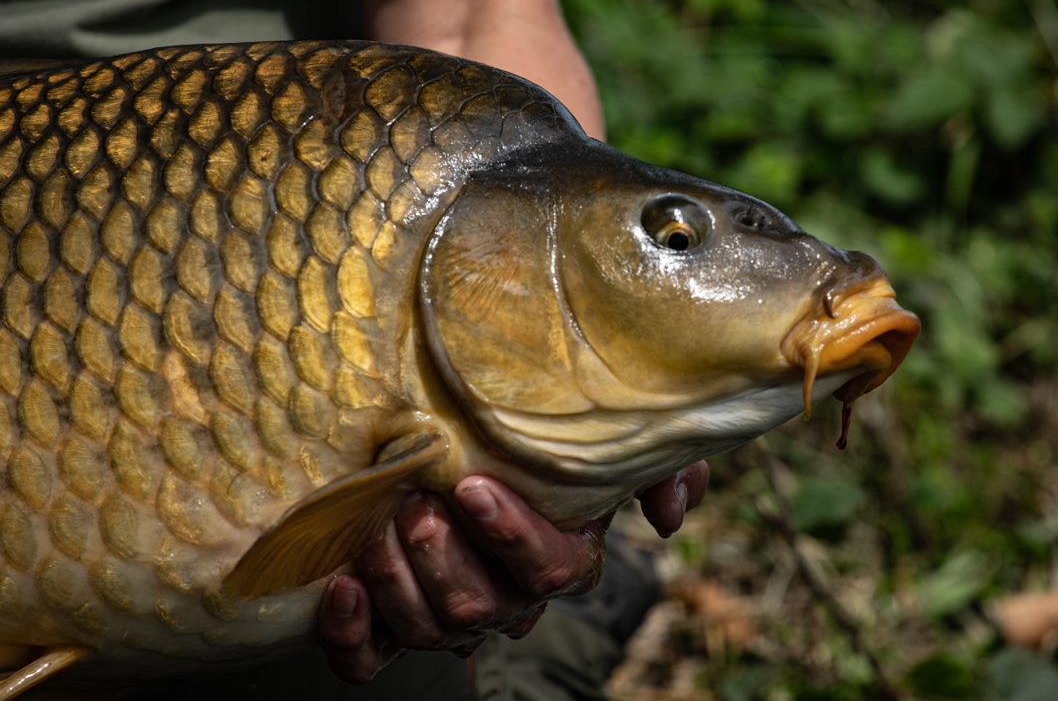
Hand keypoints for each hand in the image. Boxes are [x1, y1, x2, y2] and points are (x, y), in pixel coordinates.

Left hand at [316, 462, 708, 682]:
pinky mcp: (387, 632)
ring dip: (396, 579)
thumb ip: (660, 467)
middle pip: (480, 607)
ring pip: (427, 631)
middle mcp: (507, 601)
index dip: (512, 536)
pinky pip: (368, 660)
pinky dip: (350, 633)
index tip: (473, 487)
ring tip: (377, 526)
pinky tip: (341, 586)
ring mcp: (446, 619)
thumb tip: (669, 519)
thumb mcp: (604, 444)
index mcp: (561, 558)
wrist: (449, 450)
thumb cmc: (533, 446)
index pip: (550, 570)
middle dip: (441, 555)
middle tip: (414, 502)